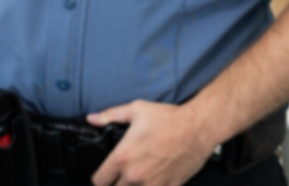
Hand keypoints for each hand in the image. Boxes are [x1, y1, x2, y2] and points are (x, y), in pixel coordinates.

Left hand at [86, 100, 217, 185]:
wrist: (197, 128)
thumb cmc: (167, 118)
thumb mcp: (135, 110)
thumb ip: (109, 116)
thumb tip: (91, 119)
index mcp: (123, 157)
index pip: (99, 180)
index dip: (98, 178)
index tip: (103, 174)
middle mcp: (135, 175)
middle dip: (114, 185)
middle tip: (119, 176)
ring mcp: (153, 185)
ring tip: (134, 179)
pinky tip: (152, 181)